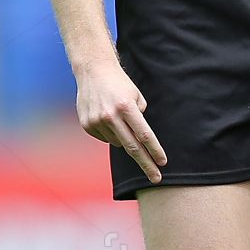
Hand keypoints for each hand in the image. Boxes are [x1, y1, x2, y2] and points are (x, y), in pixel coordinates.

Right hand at [76, 58, 166, 182]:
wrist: (93, 71)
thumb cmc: (120, 84)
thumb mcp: (136, 96)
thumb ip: (140, 119)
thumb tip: (140, 141)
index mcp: (126, 107)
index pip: (144, 134)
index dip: (154, 150)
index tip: (162, 163)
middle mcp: (110, 115)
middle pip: (132, 147)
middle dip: (146, 164)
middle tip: (157, 178)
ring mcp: (97, 121)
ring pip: (119, 142)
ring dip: (124, 137)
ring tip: (119, 117)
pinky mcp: (87, 125)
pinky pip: (106, 138)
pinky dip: (111, 133)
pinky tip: (107, 117)